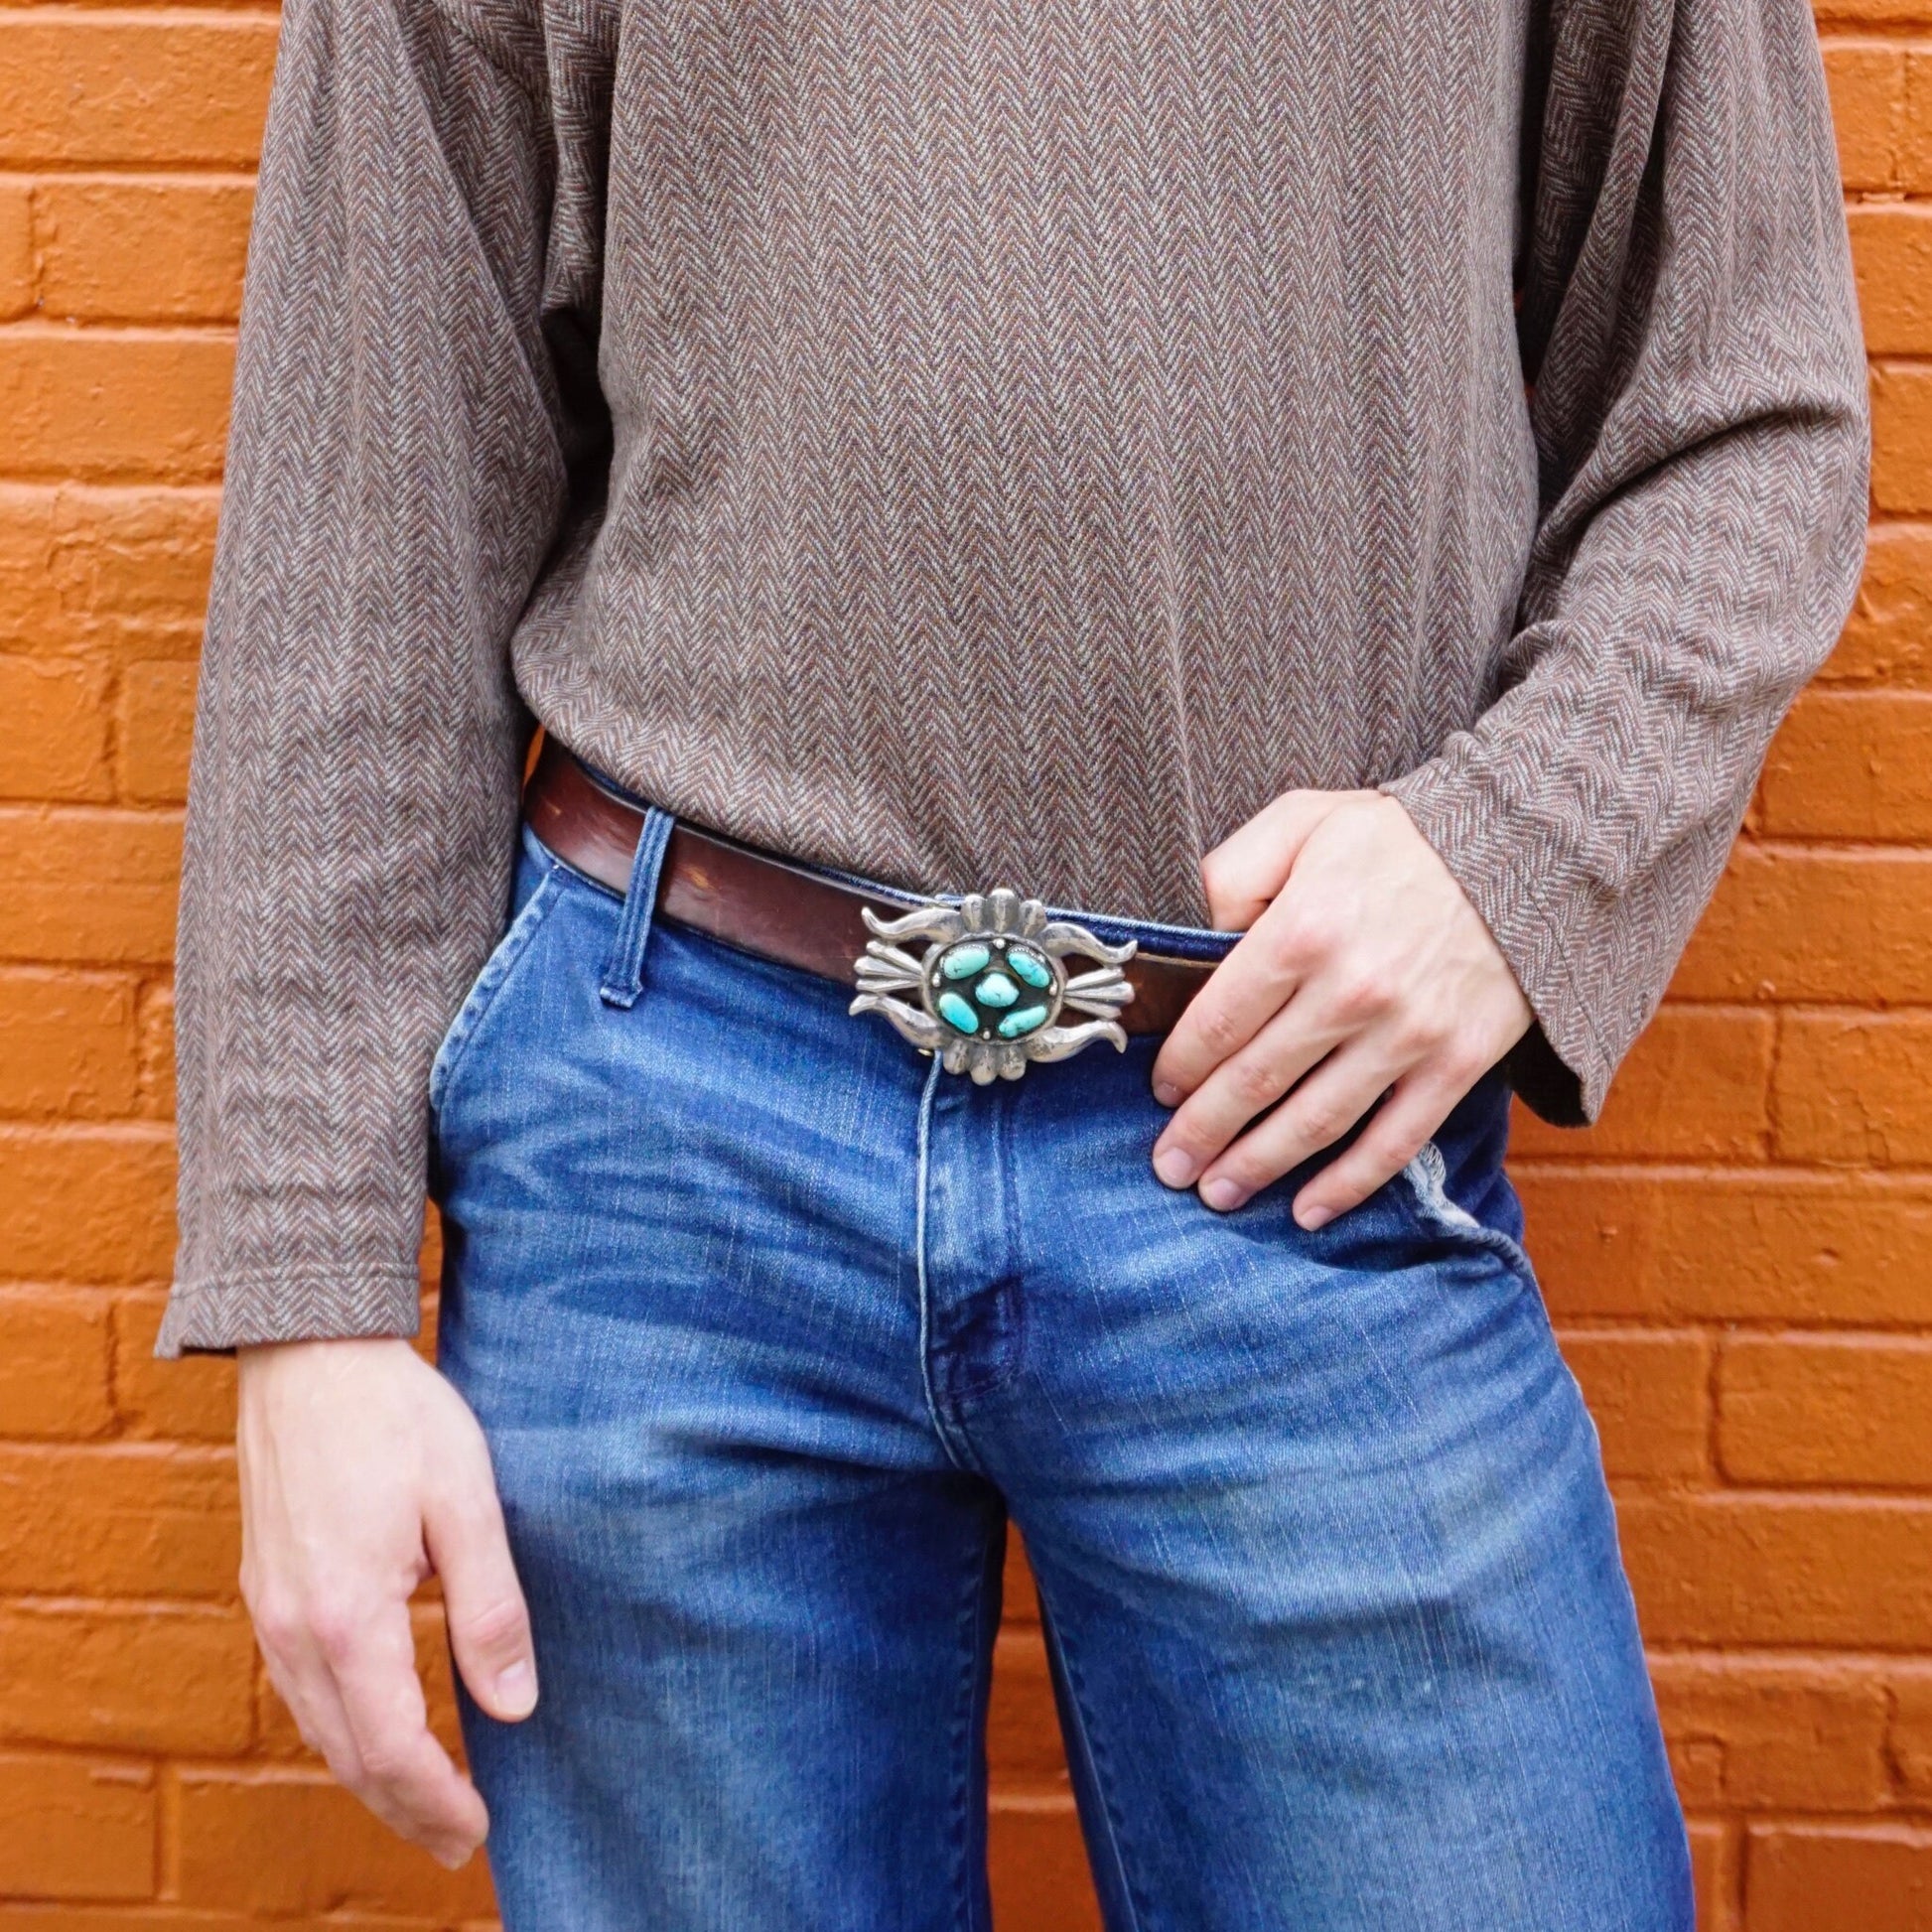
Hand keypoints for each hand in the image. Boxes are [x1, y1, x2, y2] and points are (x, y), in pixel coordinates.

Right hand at [236, 1337, 535, 1866]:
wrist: (307, 1352)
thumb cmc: (394, 1415)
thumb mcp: (466, 1498)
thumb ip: (491, 1605)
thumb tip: (514, 1706)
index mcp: (347, 1615)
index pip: (391, 1747)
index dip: (436, 1800)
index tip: (480, 1831)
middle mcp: (293, 1629)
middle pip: (347, 1755)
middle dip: (406, 1808)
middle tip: (459, 1844)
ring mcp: (270, 1610)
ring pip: (317, 1728)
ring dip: (371, 1777)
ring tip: (425, 1805)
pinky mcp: (267, 1588)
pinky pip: (299, 1690)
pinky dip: (341, 1730)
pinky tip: (374, 1729)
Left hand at [1150, 790, 1531, 1225]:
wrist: (1530, 848)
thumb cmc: (1399, 837)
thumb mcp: (1302, 823)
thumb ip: (1230, 873)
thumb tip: (1175, 933)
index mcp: (1304, 929)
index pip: (1218, 1020)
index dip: (1180, 1065)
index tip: (1159, 1092)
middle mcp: (1352, 990)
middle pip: (1255, 1080)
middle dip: (1201, 1131)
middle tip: (1167, 1166)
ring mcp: (1409, 1034)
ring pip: (1315, 1122)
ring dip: (1258, 1166)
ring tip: (1217, 1193)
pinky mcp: (1458, 1063)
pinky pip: (1394, 1142)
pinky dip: (1347, 1185)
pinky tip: (1307, 1212)